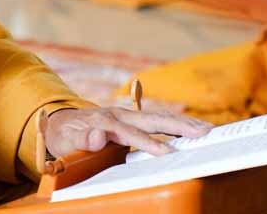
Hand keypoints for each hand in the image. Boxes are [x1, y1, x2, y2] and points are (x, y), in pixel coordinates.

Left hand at [44, 106, 210, 157]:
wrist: (60, 121)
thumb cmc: (64, 134)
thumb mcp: (66, 139)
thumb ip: (81, 139)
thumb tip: (98, 137)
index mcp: (105, 121)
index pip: (130, 134)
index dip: (148, 143)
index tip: (166, 152)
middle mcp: (120, 115)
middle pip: (152, 119)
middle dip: (178, 126)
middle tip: (202, 132)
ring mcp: (128, 115)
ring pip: (159, 117)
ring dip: (183, 122)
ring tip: (206, 129)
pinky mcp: (133, 119)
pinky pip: (158, 120)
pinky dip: (177, 123)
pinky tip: (194, 128)